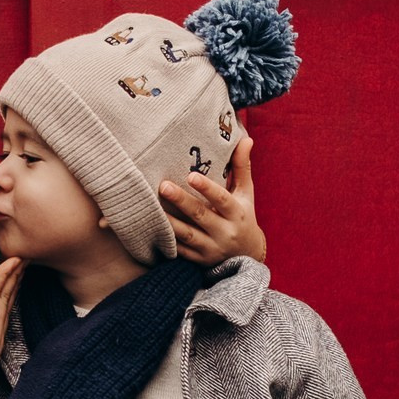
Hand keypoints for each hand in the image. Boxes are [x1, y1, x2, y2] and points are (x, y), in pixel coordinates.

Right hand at [0, 257, 22, 398]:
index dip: (2, 273)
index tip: (14, 256)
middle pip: (6, 297)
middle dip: (15, 276)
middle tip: (25, 257)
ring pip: (7, 307)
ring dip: (13, 287)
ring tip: (20, 272)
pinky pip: (4, 316)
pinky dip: (8, 302)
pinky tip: (7, 301)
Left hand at [160, 128, 266, 265]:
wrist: (247, 258)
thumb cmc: (243, 216)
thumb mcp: (246, 193)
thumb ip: (241, 167)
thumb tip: (246, 139)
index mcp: (236, 213)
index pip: (222, 199)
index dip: (207, 189)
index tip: (191, 176)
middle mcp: (224, 232)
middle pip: (200, 215)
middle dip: (181, 200)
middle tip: (162, 186)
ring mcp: (210, 248)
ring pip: (187, 235)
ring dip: (169, 222)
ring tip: (151, 208)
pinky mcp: (198, 259)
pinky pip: (179, 250)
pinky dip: (166, 241)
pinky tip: (151, 229)